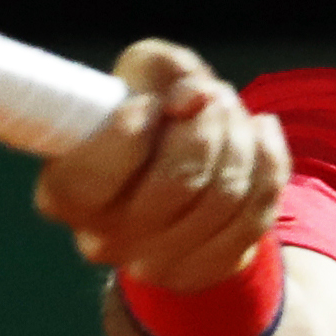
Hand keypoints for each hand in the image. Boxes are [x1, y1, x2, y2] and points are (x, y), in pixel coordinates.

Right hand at [33, 39, 288, 291]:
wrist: (177, 170)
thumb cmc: (149, 115)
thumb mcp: (137, 74)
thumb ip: (159, 68)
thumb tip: (195, 97)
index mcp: (67, 194)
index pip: (97, 173)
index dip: (131, 131)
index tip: (151, 103)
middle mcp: (106, 239)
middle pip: (177, 182)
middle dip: (208, 124)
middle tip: (214, 95)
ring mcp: (159, 263)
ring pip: (225, 195)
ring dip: (240, 138)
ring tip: (233, 113)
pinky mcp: (209, 267)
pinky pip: (257, 211)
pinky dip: (268, 161)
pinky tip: (259, 134)